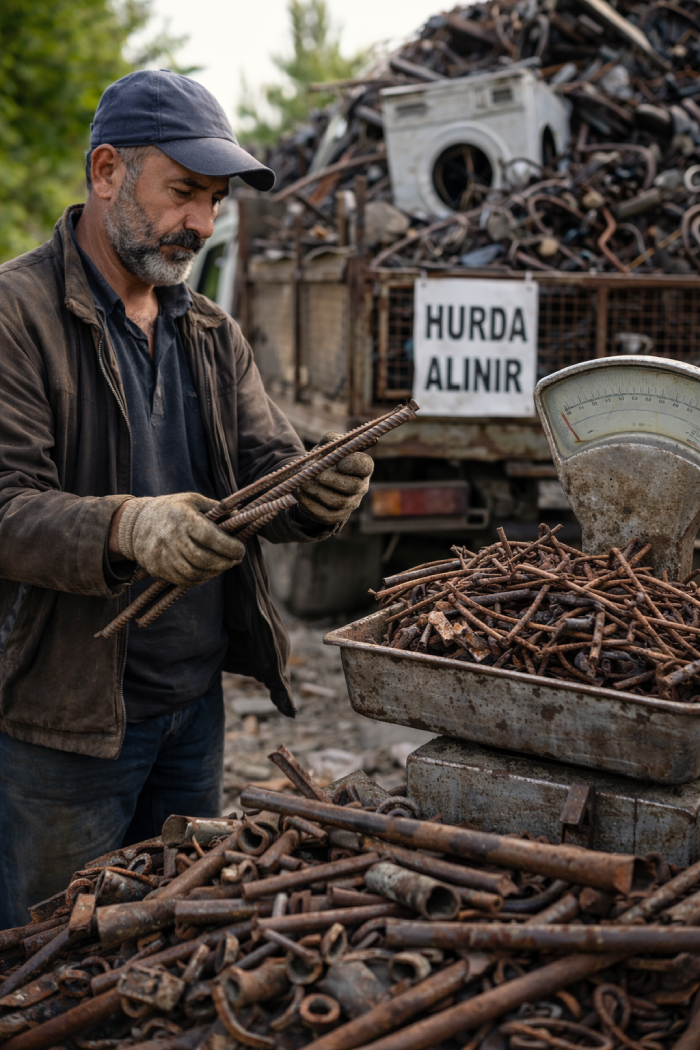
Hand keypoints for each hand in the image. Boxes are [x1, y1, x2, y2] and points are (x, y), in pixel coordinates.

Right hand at [114, 493, 244, 585]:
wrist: (134, 523)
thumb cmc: (171, 509)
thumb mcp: (192, 500)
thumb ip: (216, 508)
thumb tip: (240, 515)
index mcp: (182, 517)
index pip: (211, 537)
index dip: (229, 547)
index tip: (240, 550)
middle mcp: (170, 537)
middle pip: (204, 559)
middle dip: (225, 563)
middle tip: (234, 560)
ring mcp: (162, 555)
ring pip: (194, 573)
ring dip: (214, 573)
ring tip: (222, 566)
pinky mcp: (157, 569)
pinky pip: (183, 580)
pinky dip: (199, 579)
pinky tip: (206, 571)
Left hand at [297, 432, 373, 525]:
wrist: (314, 481)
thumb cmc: (324, 460)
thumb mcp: (328, 446)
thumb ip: (332, 440)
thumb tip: (334, 440)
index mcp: (362, 467)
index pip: (365, 466)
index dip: (354, 465)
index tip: (339, 462)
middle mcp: (360, 487)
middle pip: (352, 487)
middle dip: (331, 480)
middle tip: (314, 474)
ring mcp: (349, 504)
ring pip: (337, 501)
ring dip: (317, 491)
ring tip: (302, 483)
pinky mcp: (335, 516)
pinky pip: (324, 514)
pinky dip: (309, 504)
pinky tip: (299, 494)